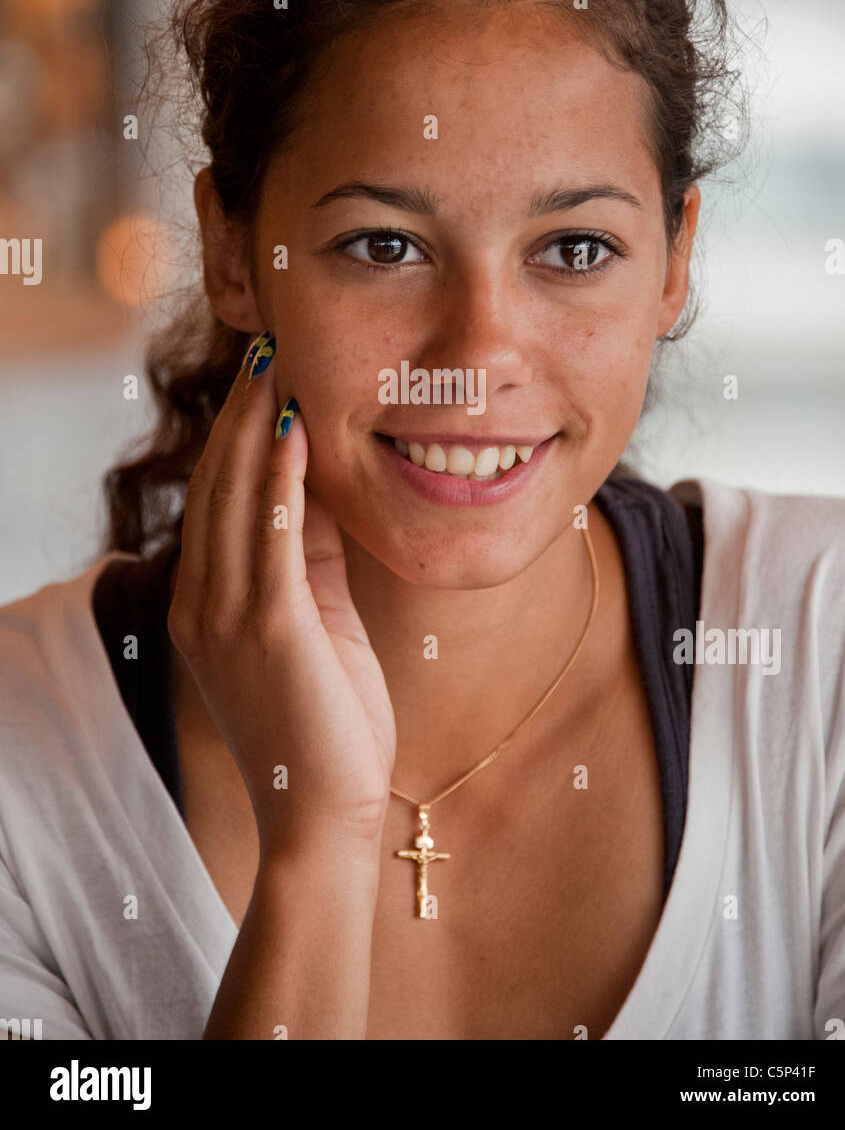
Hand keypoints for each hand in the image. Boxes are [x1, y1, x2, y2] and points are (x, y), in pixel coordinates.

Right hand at [167, 333, 396, 857]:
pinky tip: (296, 427)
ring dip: (260, 423)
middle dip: (244, 409)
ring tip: (278, 362)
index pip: (220, 496)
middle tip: (269, 343)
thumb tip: (321, 482)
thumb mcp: (314, 619)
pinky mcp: (270, 627)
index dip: (239, 429)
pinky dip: (283, 474)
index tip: (266, 373)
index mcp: (208, 601)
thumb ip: (310, 554)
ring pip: (239, 496)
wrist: (321, 814)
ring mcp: (229, 615)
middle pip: (220, 482)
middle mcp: (204, 601)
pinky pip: (274, 534)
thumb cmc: (326, 721)